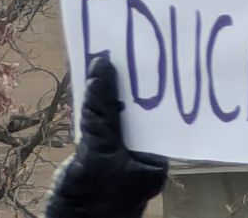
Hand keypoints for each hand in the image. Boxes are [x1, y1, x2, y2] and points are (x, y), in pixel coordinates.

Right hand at [45, 57, 167, 217]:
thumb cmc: (92, 199)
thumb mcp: (97, 152)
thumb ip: (100, 112)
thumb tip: (102, 67)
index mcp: (155, 158)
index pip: (158, 113)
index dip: (151, 86)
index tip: (145, 56)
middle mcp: (141, 154)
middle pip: (137, 111)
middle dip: (128, 85)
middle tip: (123, 49)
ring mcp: (118, 154)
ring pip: (115, 115)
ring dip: (108, 92)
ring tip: (104, 58)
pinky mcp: (96, 155)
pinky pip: (98, 124)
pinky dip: (93, 106)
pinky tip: (89, 83)